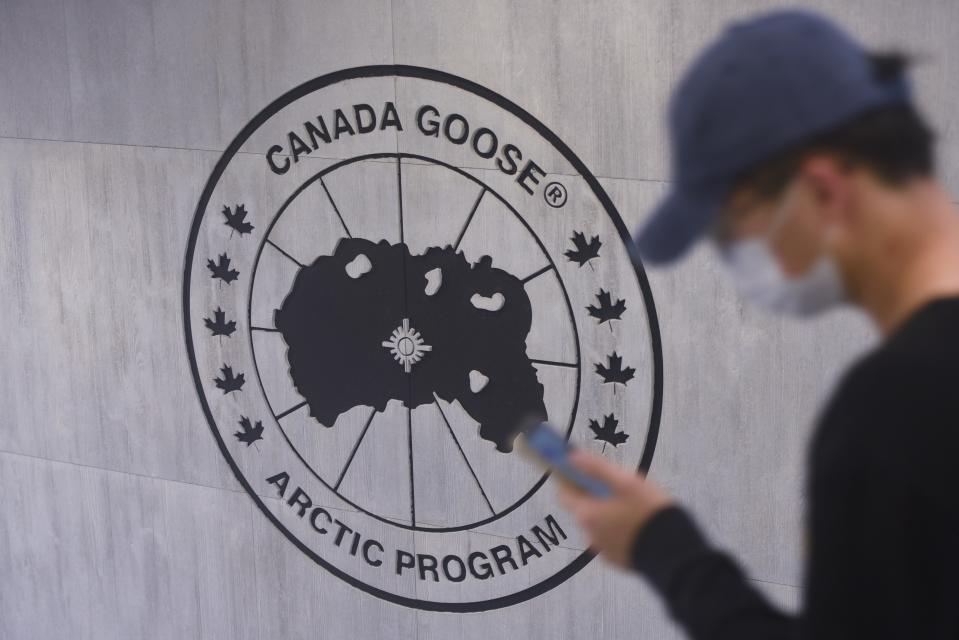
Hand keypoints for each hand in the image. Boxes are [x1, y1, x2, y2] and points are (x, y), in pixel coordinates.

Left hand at [558, 450, 673, 567]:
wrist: (675, 553)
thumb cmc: (649, 512)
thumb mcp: (626, 482)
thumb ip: (597, 468)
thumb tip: (573, 457)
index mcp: (587, 515)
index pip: (564, 494)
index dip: (571, 479)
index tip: (585, 470)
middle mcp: (589, 534)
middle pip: (583, 508)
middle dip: (595, 494)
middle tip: (620, 486)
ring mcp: (603, 550)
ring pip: (599, 523)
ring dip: (608, 512)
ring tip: (635, 505)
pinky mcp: (618, 560)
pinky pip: (612, 538)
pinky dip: (619, 529)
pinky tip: (639, 524)